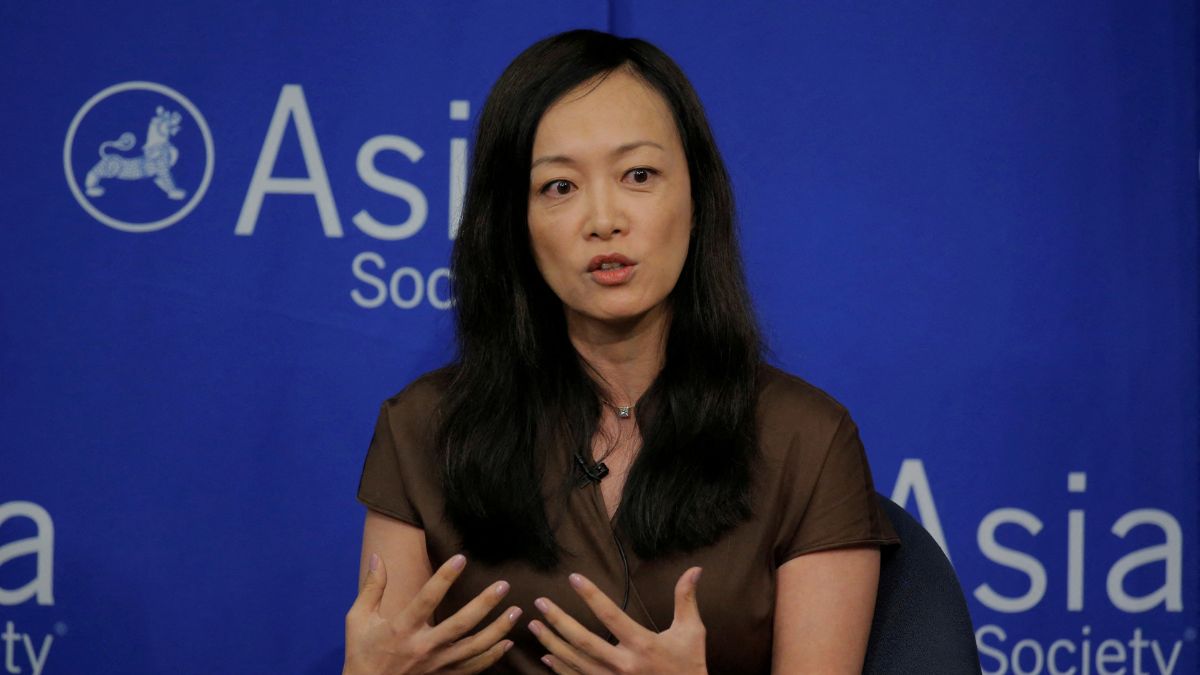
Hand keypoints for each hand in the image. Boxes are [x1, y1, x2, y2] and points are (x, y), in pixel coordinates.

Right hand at [343, 553, 520, 674]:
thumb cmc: (362, 653)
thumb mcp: (358, 619)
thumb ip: (371, 588)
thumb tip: (377, 557)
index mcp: (401, 629)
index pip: (427, 598)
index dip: (444, 578)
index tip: (461, 558)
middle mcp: (423, 648)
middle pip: (460, 624)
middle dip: (485, 604)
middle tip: (504, 585)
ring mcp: (436, 665)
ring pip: (473, 648)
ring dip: (497, 630)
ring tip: (516, 611)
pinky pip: (473, 669)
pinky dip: (492, 657)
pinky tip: (506, 642)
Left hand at [528, 567, 706, 674]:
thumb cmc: (688, 666)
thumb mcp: (691, 632)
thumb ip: (686, 600)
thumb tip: (694, 570)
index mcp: (642, 645)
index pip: (610, 615)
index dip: (591, 595)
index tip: (574, 578)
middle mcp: (623, 665)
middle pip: (582, 641)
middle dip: (558, 620)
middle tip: (540, 603)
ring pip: (574, 661)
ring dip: (551, 642)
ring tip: (534, 625)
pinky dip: (560, 668)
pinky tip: (546, 656)